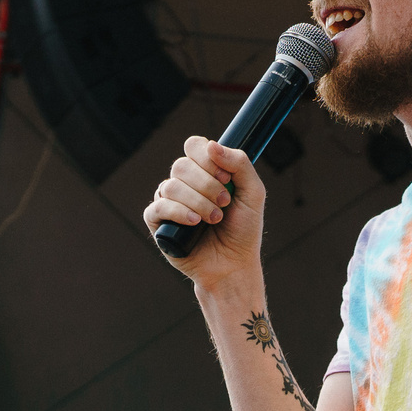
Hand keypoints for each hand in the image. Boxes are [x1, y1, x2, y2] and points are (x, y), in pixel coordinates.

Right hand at [143, 138, 265, 285]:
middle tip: (225, 202)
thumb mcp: (253, 193)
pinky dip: (177, 212)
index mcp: (205, 172)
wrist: (233, 265)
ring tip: (214, 219)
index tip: (226, 177)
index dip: (207, 157)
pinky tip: (194, 223)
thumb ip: (240, 163)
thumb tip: (212, 146)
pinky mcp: (158, 223)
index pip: (194, 146)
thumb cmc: (243, 230)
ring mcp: (169, 203)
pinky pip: (157, 207)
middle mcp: (185, 184)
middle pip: (182, 165)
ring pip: (170, 186)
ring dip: (197, 202)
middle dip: (207, 184)